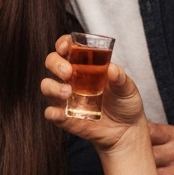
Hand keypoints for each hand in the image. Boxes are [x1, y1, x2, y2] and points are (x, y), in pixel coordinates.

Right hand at [41, 35, 148, 151]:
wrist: (126, 131)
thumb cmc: (124, 103)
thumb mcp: (127, 88)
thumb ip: (120, 78)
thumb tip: (112, 68)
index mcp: (83, 64)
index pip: (67, 48)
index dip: (63, 43)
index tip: (66, 46)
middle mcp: (70, 78)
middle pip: (51, 62)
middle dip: (56, 64)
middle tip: (68, 72)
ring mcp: (65, 97)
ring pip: (46, 85)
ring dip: (53, 87)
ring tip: (68, 92)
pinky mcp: (64, 116)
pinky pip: (50, 112)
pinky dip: (52, 112)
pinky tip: (61, 113)